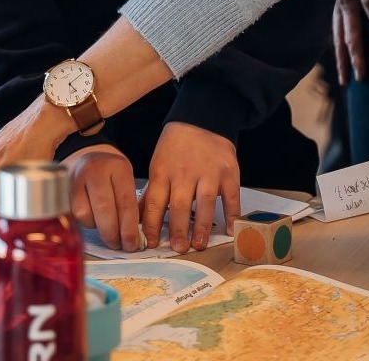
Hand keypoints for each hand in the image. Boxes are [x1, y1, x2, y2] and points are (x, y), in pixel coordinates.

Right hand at [65, 144, 141, 251]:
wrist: (85, 158)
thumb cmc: (109, 175)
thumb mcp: (124, 182)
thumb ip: (130, 206)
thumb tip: (134, 238)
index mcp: (118, 167)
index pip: (126, 202)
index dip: (129, 228)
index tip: (132, 244)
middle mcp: (96, 169)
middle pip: (104, 208)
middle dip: (112, 233)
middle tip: (118, 245)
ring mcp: (77, 178)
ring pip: (86, 214)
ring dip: (97, 228)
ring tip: (105, 227)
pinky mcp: (63, 189)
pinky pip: (74, 215)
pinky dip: (85, 223)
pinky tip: (92, 219)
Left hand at [141, 122, 239, 253]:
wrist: (201, 119)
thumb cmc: (176, 147)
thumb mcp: (158, 164)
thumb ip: (151, 193)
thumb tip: (137, 220)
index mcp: (163, 171)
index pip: (156, 202)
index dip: (153, 225)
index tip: (152, 244)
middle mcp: (185, 172)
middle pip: (180, 204)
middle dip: (178, 229)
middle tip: (178, 249)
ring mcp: (209, 172)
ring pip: (205, 201)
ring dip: (202, 225)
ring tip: (199, 244)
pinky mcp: (228, 172)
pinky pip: (231, 196)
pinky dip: (232, 214)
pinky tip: (230, 231)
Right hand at [333, 0, 368, 84]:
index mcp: (346, 2)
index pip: (352, 38)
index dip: (357, 58)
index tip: (361, 78)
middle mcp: (337, 4)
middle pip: (340, 39)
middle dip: (344, 62)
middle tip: (347, 83)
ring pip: (334, 31)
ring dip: (339, 51)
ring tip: (341, 67)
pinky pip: (334, 19)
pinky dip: (336, 34)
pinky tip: (338, 38)